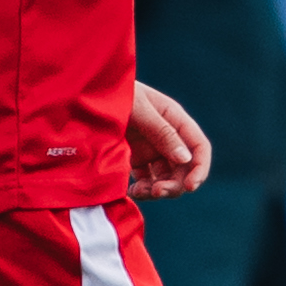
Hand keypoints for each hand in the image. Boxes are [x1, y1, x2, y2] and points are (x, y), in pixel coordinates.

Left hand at [127, 79, 214, 198]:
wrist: (86, 94)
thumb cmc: (115, 93)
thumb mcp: (139, 108)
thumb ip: (162, 133)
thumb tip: (186, 159)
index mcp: (174, 119)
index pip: (199, 147)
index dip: (200, 168)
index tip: (190, 186)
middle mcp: (167, 136)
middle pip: (183, 168)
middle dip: (174, 184)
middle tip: (156, 192)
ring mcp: (151, 149)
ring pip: (166, 178)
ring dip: (157, 190)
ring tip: (139, 192)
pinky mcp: (135, 158)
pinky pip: (146, 180)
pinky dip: (143, 189)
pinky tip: (132, 191)